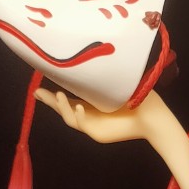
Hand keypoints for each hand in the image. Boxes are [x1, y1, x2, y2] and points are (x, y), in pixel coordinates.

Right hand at [34, 85, 188, 188]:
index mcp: (93, 103)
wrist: (153, 116)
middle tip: (36, 92)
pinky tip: (78, 106)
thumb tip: (93, 55)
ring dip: (62, 106)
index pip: (69, 98)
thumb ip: (104, 74)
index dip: (55, 92)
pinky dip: (78, 115)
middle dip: (49, 101)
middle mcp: (90, 115)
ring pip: (69, 118)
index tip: (41, 83)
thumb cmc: (139, 97)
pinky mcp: (99, 133)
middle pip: (63, 109)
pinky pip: (82, 125)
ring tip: (57, 94)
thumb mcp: (118, 82)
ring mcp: (93, 125)